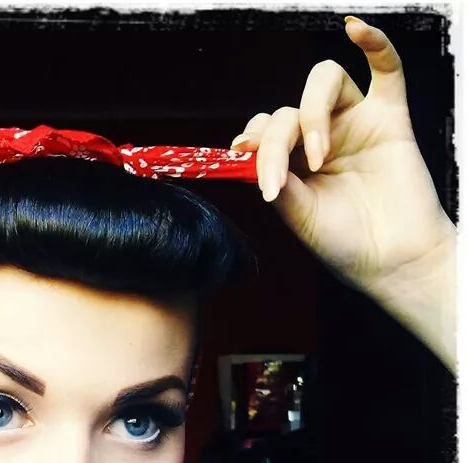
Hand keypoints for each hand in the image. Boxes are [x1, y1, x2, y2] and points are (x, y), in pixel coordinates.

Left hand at [231, 17, 455, 363]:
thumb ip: (276, 178)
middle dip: (276, 139)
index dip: (252, 140)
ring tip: (318, 157)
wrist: (390, 261)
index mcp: (293, 162)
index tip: (243, 160)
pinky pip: (386, 68)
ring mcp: (354, 123)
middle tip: (280, 178)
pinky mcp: (389, 117)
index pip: (265, 130)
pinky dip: (374, 42)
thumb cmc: (345, 243)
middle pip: (288, 109)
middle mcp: (320, 137)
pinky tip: (357, 30)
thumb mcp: (297, 213)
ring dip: (312, 114)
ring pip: (324, 83)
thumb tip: (249, 151)